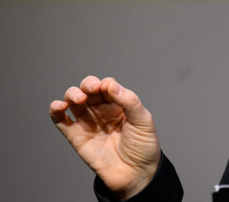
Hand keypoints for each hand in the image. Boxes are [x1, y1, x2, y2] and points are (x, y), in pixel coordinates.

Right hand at [49, 76, 160, 199]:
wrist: (135, 173)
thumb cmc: (143, 147)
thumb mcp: (143, 120)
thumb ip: (129, 101)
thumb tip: (110, 84)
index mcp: (119, 104)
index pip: (107, 86)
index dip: (104, 84)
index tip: (107, 88)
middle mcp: (102, 111)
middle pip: (88, 89)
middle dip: (87, 85)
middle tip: (91, 89)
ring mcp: (88, 122)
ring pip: (73, 100)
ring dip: (72, 94)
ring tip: (79, 99)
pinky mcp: (76, 136)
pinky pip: (61, 121)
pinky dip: (55, 110)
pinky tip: (59, 106)